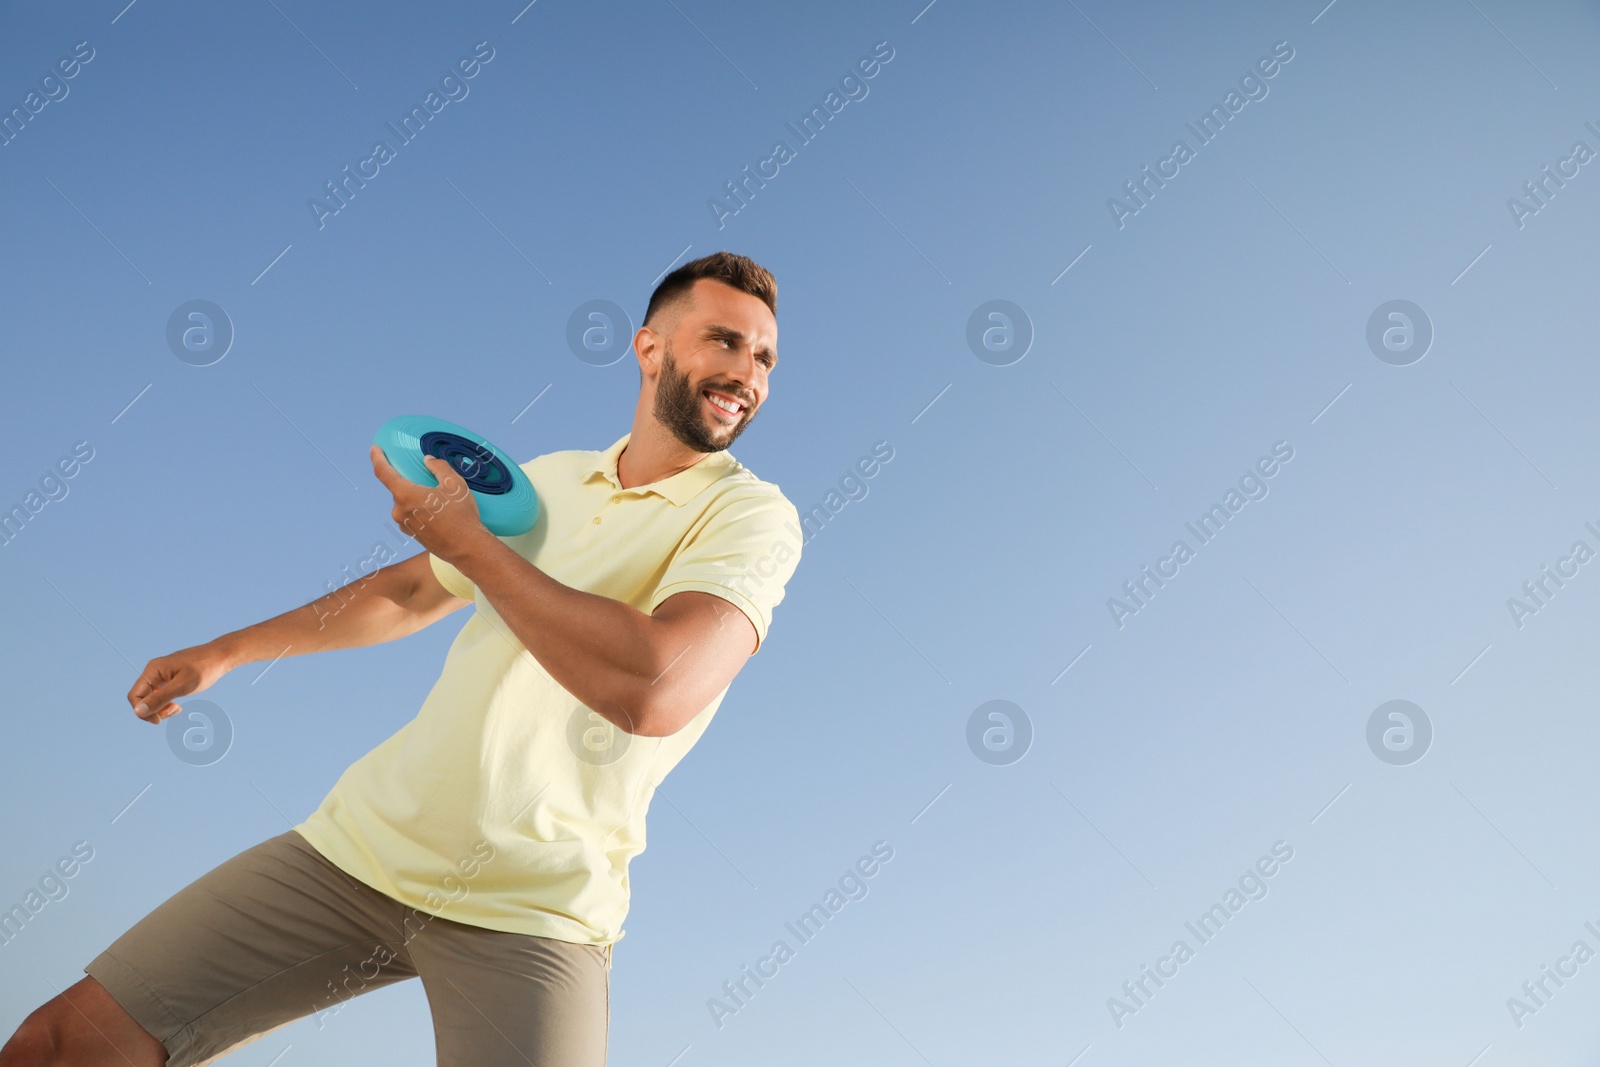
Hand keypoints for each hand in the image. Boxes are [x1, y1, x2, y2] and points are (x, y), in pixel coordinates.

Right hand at [127, 643, 232, 723]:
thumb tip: (138, 711)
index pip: (135, 696)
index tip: (159, 721)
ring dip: (161, 708)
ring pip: (151, 698)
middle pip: (142, 698)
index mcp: (153, 670)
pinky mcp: (169, 680)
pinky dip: (166, 704)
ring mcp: (161, 676)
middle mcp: (154, 672)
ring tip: (178, 709)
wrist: (220, 658)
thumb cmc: (204, 669)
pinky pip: (160, 696)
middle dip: (154, 710)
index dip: (142, 711)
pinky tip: (178, 707)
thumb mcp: (182, 686)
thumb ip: (160, 699)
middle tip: (174, 712)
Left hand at [369, 445, 489, 561]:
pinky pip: (411, 515)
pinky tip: (438, 513)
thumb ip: (439, 467)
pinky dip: (419, 509)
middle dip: (409, 481)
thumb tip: (428, 461)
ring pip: (406, 502)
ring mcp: (404, 524)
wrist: (467, 548)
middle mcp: (399, 511)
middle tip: (427, 479)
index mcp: (406, 495)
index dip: (377, 458)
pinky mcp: (411, 534)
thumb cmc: (461, 516)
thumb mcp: (455, 484)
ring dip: (416, 497)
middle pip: (398, 488)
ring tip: (438, 499)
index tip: (375, 449)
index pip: (383, 473)